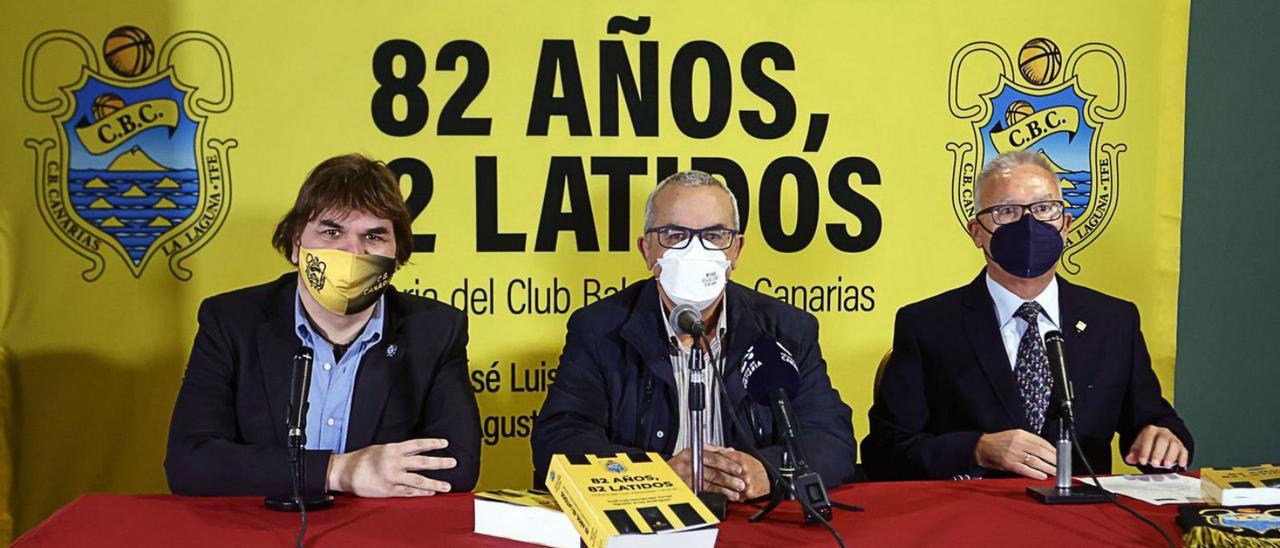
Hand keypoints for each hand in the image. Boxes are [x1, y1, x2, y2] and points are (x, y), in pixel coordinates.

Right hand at [327, 438, 455, 496]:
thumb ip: (398, 451)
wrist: (345, 472)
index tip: (445, 443)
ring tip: (447, 486)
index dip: (432, 443)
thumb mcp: (381, 449)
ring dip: (435, 483)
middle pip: (423, 462)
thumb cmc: (362, 459)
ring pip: (419, 480)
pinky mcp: (389, 490)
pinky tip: (431, 493)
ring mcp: (393, 477)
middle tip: (453, 462)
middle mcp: (395, 462)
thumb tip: (415, 451)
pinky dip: (421, 493)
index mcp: (393, 449)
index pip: (417, 444)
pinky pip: (408, 492)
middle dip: (440, 463)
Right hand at [666, 446, 767, 501]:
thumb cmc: (674, 465)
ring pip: (709, 485)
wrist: (658, 477)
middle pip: (713, 472)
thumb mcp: (689, 452)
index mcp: (690, 454)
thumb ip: (710, 450)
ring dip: (725, 490)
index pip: (713, 458)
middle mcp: (687, 466)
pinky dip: (715, 496)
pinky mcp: (685, 491)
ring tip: (735, 494)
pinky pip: (703, 494)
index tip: (737, 469)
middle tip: (740, 483)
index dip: (727, 464)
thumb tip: (728, 450)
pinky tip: (723, 498)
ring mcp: (685, 480)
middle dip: (729, 479)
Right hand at [975, 429, 1056, 479]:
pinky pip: (1025, 469)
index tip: (1060, 456)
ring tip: (1055, 472)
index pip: (1041, 442)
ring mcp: (1013, 454)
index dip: (1053, 450)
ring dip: (1047, 468)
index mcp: (1020, 434)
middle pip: (1041, 452)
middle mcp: (1018, 443)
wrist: (982, 447)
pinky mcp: (1009, 464)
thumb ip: (1029, 441)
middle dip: (1053, 460)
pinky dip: (1035, 473)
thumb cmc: (1000, 442)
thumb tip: (1047, 450)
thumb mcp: (1015, 435)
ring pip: (1035, 461)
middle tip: (1061, 466)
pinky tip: (1042, 476)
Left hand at [1125, 425, 1188, 469]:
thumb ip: (1133, 453)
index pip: (1148, 438)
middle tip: (1154, 464)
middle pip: (1162, 440)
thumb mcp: (1138, 447)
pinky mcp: (1181, 446)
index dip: (1145, 450)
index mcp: (1150, 431)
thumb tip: (1129, 459)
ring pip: (1174, 445)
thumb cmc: (1148, 444)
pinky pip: (1184, 451)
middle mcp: (1163, 433)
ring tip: (1166, 465)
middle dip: (1158, 453)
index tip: (1142, 461)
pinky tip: (1180, 464)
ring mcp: (1173, 439)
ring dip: (1170, 456)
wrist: (1159, 439)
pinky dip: (1183, 458)